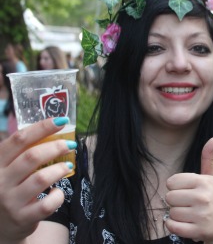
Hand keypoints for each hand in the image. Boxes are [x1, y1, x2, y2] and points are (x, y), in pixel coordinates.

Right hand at [0, 118, 73, 242]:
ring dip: (59, 169)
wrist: (0, 226)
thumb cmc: (10, 189)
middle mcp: (0, 181)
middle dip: (56, 147)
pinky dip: (58, 195)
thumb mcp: (8, 169)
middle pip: (31, 157)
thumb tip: (55, 133)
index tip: (61, 121)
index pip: (19, 139)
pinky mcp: (22, 218)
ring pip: (41, 179)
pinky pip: (47, 204)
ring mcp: (10, 201)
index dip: (42, 127)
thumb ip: (23, 153)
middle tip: (70, 144)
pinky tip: (58, 191)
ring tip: (68, 166)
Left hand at [165, 136, 212, 243]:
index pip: (171, 182)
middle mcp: (203, 197)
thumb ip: (209, 157)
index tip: (188, 192)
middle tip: (190, 205)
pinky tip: (186, 224)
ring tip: (191, 215)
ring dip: (178, 215)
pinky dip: (175, 226)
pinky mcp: (198, 231)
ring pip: (171, 212)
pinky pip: (172, 226)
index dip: (177, 188)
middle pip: (169, 197)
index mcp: (204, 181)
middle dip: (176, 202)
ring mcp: (201, 215)